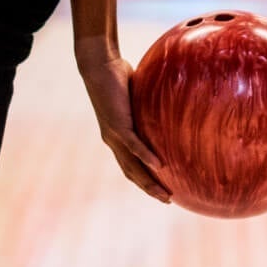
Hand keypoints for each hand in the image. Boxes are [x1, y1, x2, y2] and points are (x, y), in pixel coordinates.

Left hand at [75, 40, 170, 203]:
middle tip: (167, 200)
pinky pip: (133, 145)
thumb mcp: (136, 96)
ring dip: (148, 182)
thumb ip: (147, 106)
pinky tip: (159, 166)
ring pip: (132, 166)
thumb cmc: (117, 77)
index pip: (130, 166)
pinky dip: (145, 157)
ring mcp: (114, 135)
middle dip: (149, 189)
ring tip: (164, 193)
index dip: (144, 180)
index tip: (160, 190)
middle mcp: (113, 141)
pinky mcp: (117, 125)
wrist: (99, 66)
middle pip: (132, 173)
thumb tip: (166, 102)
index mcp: (116, 137)